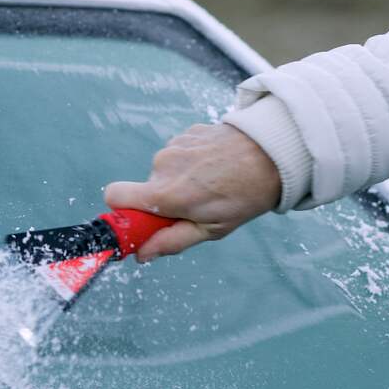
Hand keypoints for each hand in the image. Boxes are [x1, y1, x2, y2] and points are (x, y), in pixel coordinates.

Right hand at [104, 123, 280, 261]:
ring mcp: (174, 145)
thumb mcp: (211, 229)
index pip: (114, 197)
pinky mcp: (186, 133)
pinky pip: (178, 154)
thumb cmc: (244, 196)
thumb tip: (141, 254)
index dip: (123, 212)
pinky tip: (216, 167)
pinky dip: (191, 163)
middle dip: (163, 201)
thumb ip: (171, 241)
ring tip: (212, 184)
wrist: (274, 153)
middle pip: (144, 189)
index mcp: (165, 193)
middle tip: (196, 207)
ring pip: (163, 172)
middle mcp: (162, 165)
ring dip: (180, 181)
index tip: (143, 222)